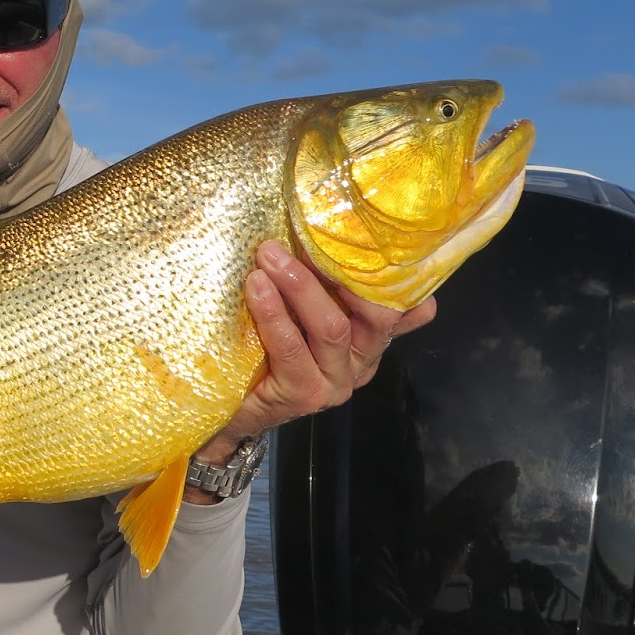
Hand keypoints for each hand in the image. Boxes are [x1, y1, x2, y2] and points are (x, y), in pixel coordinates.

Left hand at [188, 241, 433, 493]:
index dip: (394, 275)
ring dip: (300, 285)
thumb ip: (320, 283)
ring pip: (332, 327)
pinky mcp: (305, 395)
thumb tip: (324, 227)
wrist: (231, 407)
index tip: (373, 236)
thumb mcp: (299, 312)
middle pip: (375, 314)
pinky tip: (256, 287)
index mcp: (369, 339)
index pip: (403, 308)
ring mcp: (336, 382)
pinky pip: (292, 348)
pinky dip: (273, 313)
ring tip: (268, 255)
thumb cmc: (265, 347)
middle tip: (300, 236)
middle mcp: (361, 362)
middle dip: (338, 270)